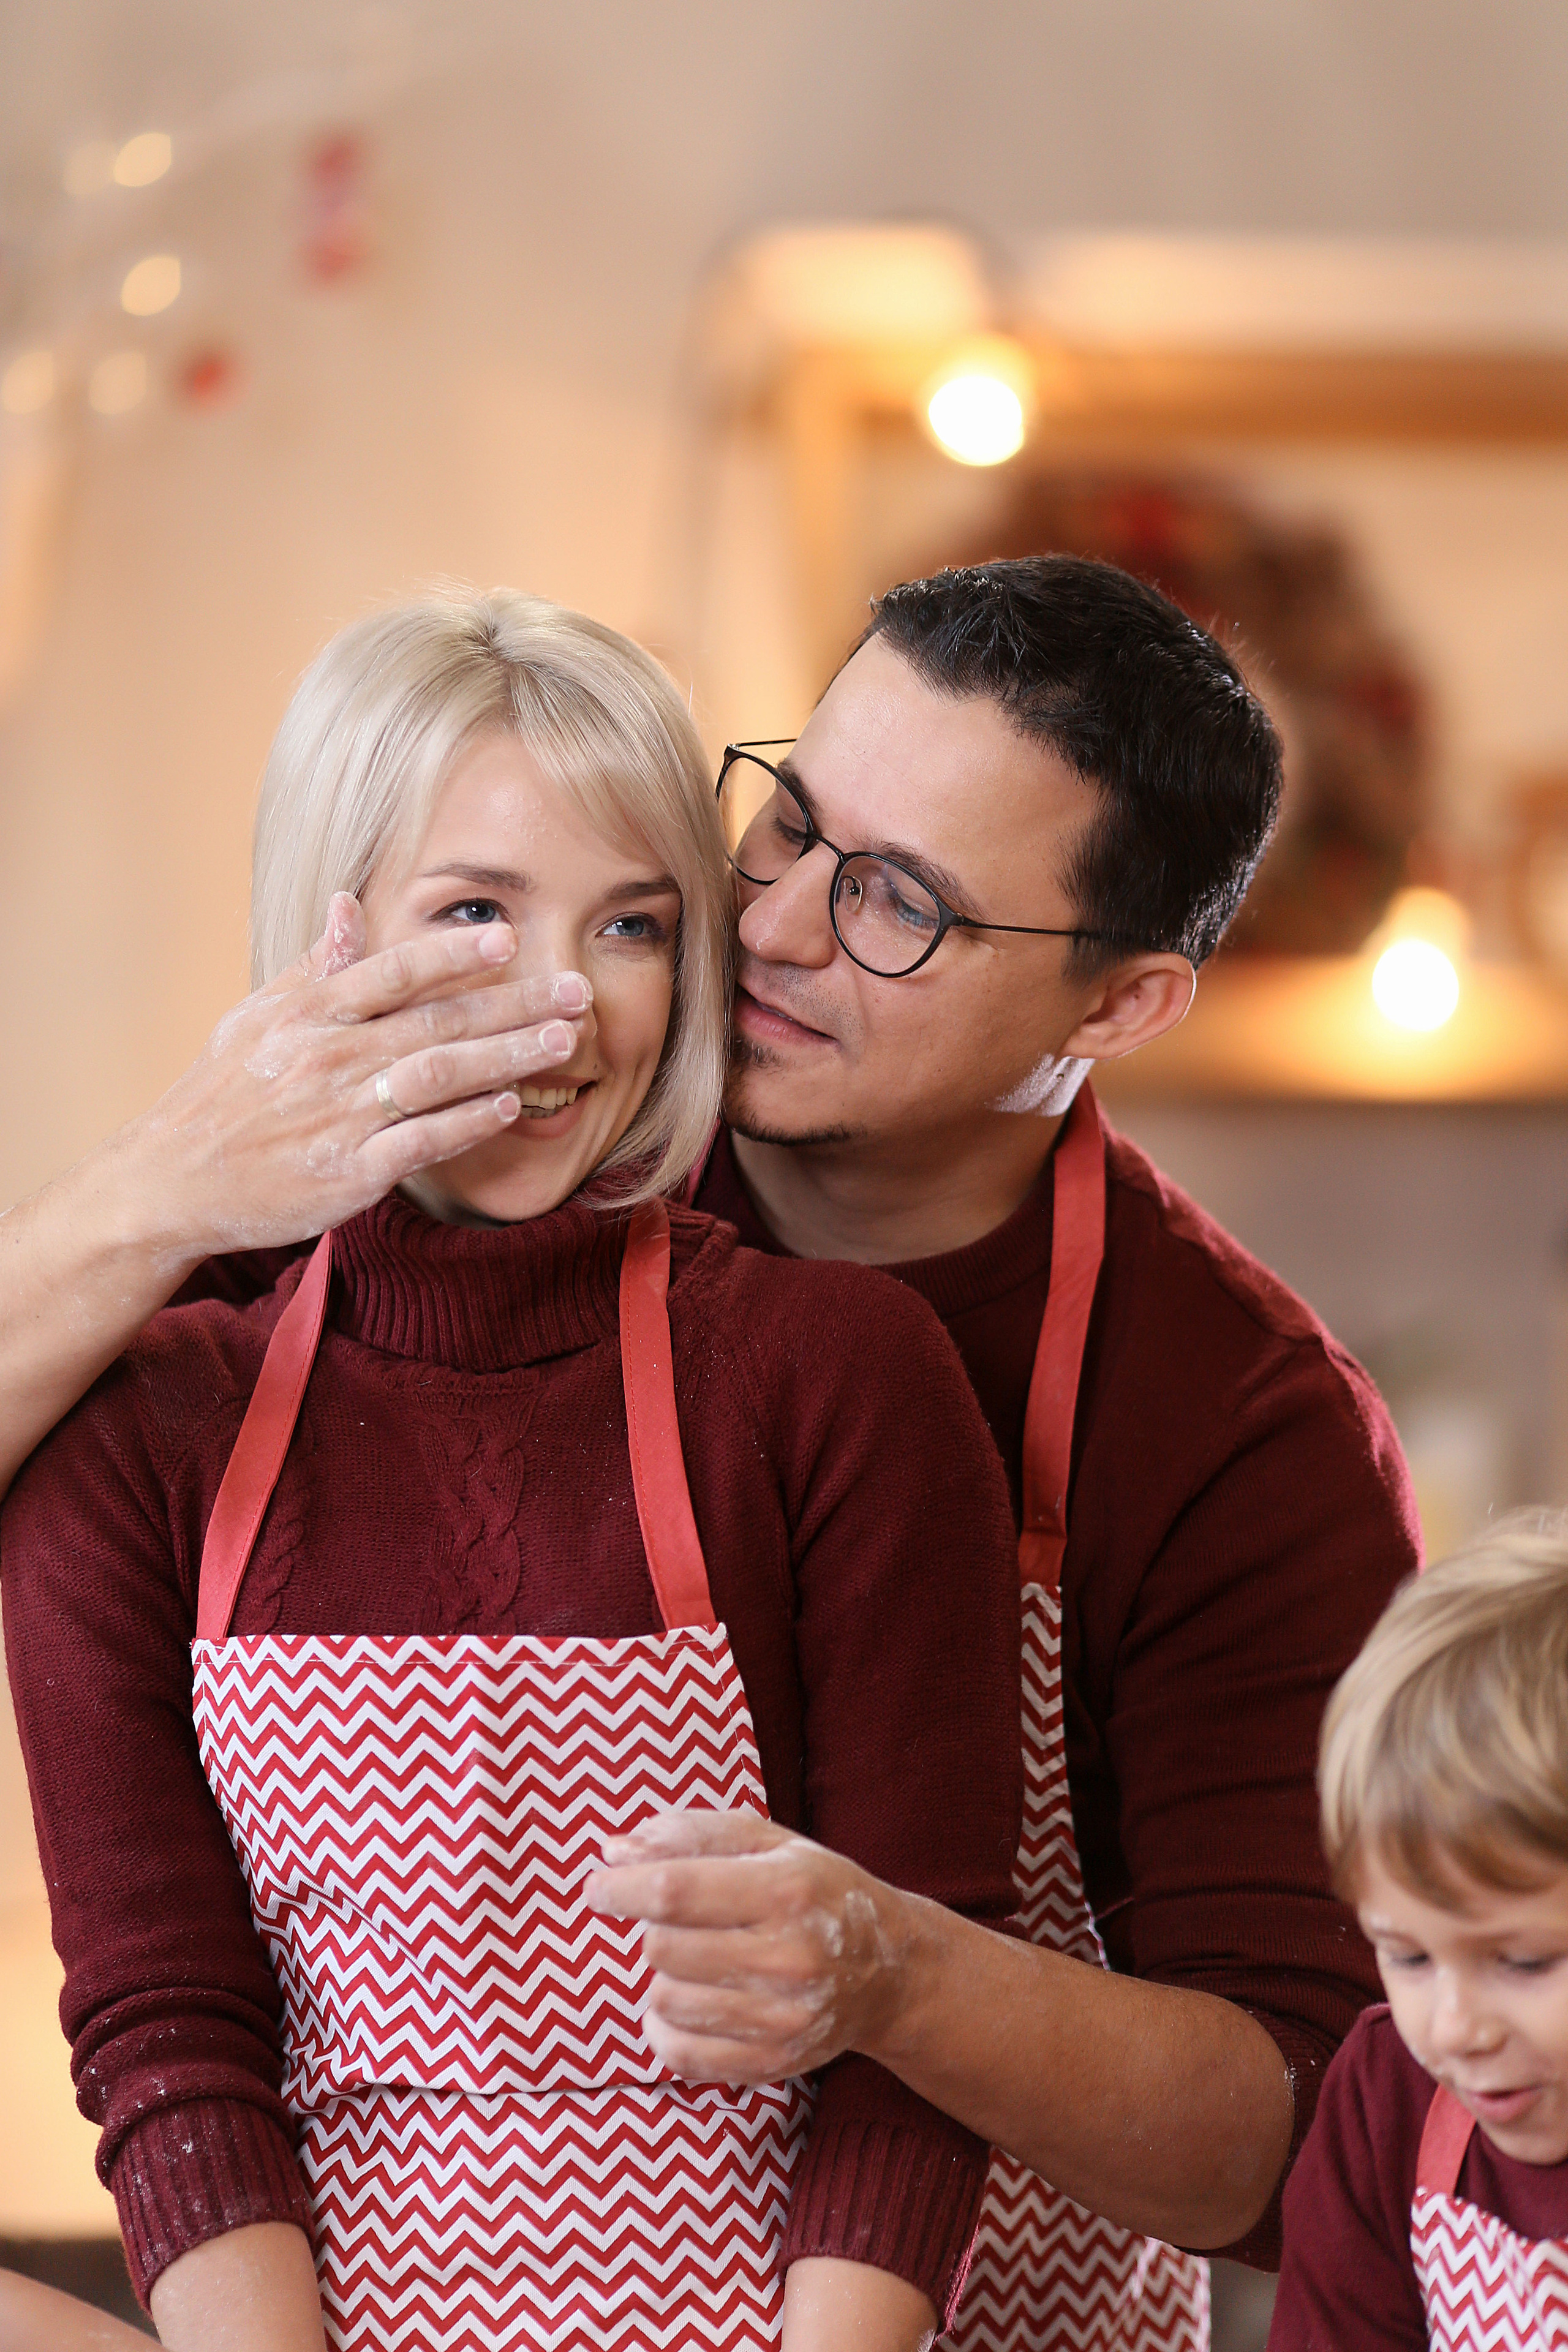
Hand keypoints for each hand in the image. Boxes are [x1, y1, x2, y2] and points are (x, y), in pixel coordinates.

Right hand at [127, 893, 595, 1259]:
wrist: (171, 1182)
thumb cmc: (220, 1096)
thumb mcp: (255, 1019)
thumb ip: (314, 966)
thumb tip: (349, 903)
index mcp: (307, 1015)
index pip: (392, 973)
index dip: (452, 954)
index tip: (509, 938)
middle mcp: (328, 1059)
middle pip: (435, 1022)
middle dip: (513, 1004)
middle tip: (576, 991)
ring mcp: (339, 1117)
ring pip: (438, 1077)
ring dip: (506, 1057)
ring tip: (562, 1042)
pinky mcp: (347, 1172)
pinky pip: (421, 1142)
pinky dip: (467, 1123)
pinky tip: (509, 1107)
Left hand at [585, 1809, 913, 2080]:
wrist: (888, 1972)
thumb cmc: (816, 1892)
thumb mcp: (768, 1842)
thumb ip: (690, 1835)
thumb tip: (613, 1850)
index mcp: (786, 1891)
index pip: (675, 1893)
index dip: (621, 1889)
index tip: (596, 1887)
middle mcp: (788, 1959)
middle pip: (662, 1948)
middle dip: (655, 1928)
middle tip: (683, 1919)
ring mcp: (781, 2020)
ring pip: (664, 2000)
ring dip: (664, 1974)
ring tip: (699, 1958)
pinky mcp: (771, 2064)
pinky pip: (678, 2054)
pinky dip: (666, 2026)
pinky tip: (693, 2000)